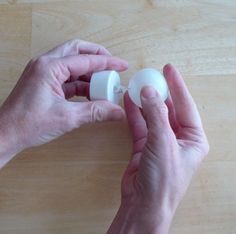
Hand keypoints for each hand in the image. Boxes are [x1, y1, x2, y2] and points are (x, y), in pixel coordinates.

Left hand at [0, 39, 127, 167]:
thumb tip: (118, 111)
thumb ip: (95, 112)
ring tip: (104, 84)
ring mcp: (44, 73)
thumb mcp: (67, 117)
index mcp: (50, 67)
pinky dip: (81, 83)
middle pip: (76, 51)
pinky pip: (67, 78)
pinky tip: (91, 93)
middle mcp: (46, 64)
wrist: (6, 135)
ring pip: (72, 64)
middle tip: (112, 66)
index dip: (107, 62)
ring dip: (89, 72)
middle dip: (96, 56)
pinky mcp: (45, 83)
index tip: (122, 65)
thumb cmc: (29, 124)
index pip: (85, 59)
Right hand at [108, 64, 208, 233]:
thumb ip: (156, 114)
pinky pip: (140, 124)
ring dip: (144, 101)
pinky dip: (134, 113)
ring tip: (136, 85)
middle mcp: (178, 138)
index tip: (168, 69)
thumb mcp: (163, 142)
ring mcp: (160, 141)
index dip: (177, 86)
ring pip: (152, 115)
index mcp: (193, 138)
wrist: (143, 203)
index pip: (185, 105)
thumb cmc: (163, 179)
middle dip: (159, 92)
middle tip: (150, 76)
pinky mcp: (144, 145)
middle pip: (169, 108)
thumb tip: (149, 91)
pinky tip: (129, 101)